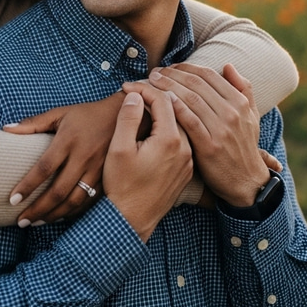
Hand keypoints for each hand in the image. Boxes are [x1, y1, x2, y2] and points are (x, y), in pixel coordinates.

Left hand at [3, 92, 124, 224]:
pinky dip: (73, 213)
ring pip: (74, 201)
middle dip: (38, 209)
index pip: (44, 168)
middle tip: (21, 221)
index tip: (13, 200)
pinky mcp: (107, 178)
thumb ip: (33, 123)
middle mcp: (83, 157)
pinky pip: (89, 201)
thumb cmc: (86, 114)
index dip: (28, 186)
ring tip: (37, 223)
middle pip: (58, 191)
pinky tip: (59, 217)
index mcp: (68, 140)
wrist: (122, 116)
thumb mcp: (60, 113)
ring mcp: (97, 169)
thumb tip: (6, 129)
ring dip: (54, 215)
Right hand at [103, 89, 192, 241]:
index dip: (143, 88)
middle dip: (158, 94)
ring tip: (147, 100)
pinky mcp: (186, 170)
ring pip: (182, 124)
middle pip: (177, 109)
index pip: (163, 100)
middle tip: (139, 86)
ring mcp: (188, 160)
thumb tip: (136, 95)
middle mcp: (185, 149)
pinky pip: (183, 139)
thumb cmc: (122, 186)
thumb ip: (128, 118)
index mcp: (170, 140)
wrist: (131, 221)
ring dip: (166, 110)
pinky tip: (157, 123)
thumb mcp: (119, 149)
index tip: (126, 87)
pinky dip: (171, 126)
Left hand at [123, 63, 269, 207]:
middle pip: (196, 84)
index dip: (187, 67)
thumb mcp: (251, 115)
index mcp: (239, 102)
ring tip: (151, 82)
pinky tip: (160, 101)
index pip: (209, 75)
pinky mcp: (209, 145)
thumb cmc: (244, 146)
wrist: (246, 182)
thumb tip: (227, 65)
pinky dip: (173, 107)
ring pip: (190, 99)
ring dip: (167, 87)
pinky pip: (188, 121)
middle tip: (155, 71)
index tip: (171, 66)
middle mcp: (231, 112)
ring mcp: (221, 129)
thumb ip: (242, 88)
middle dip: (172, 74)